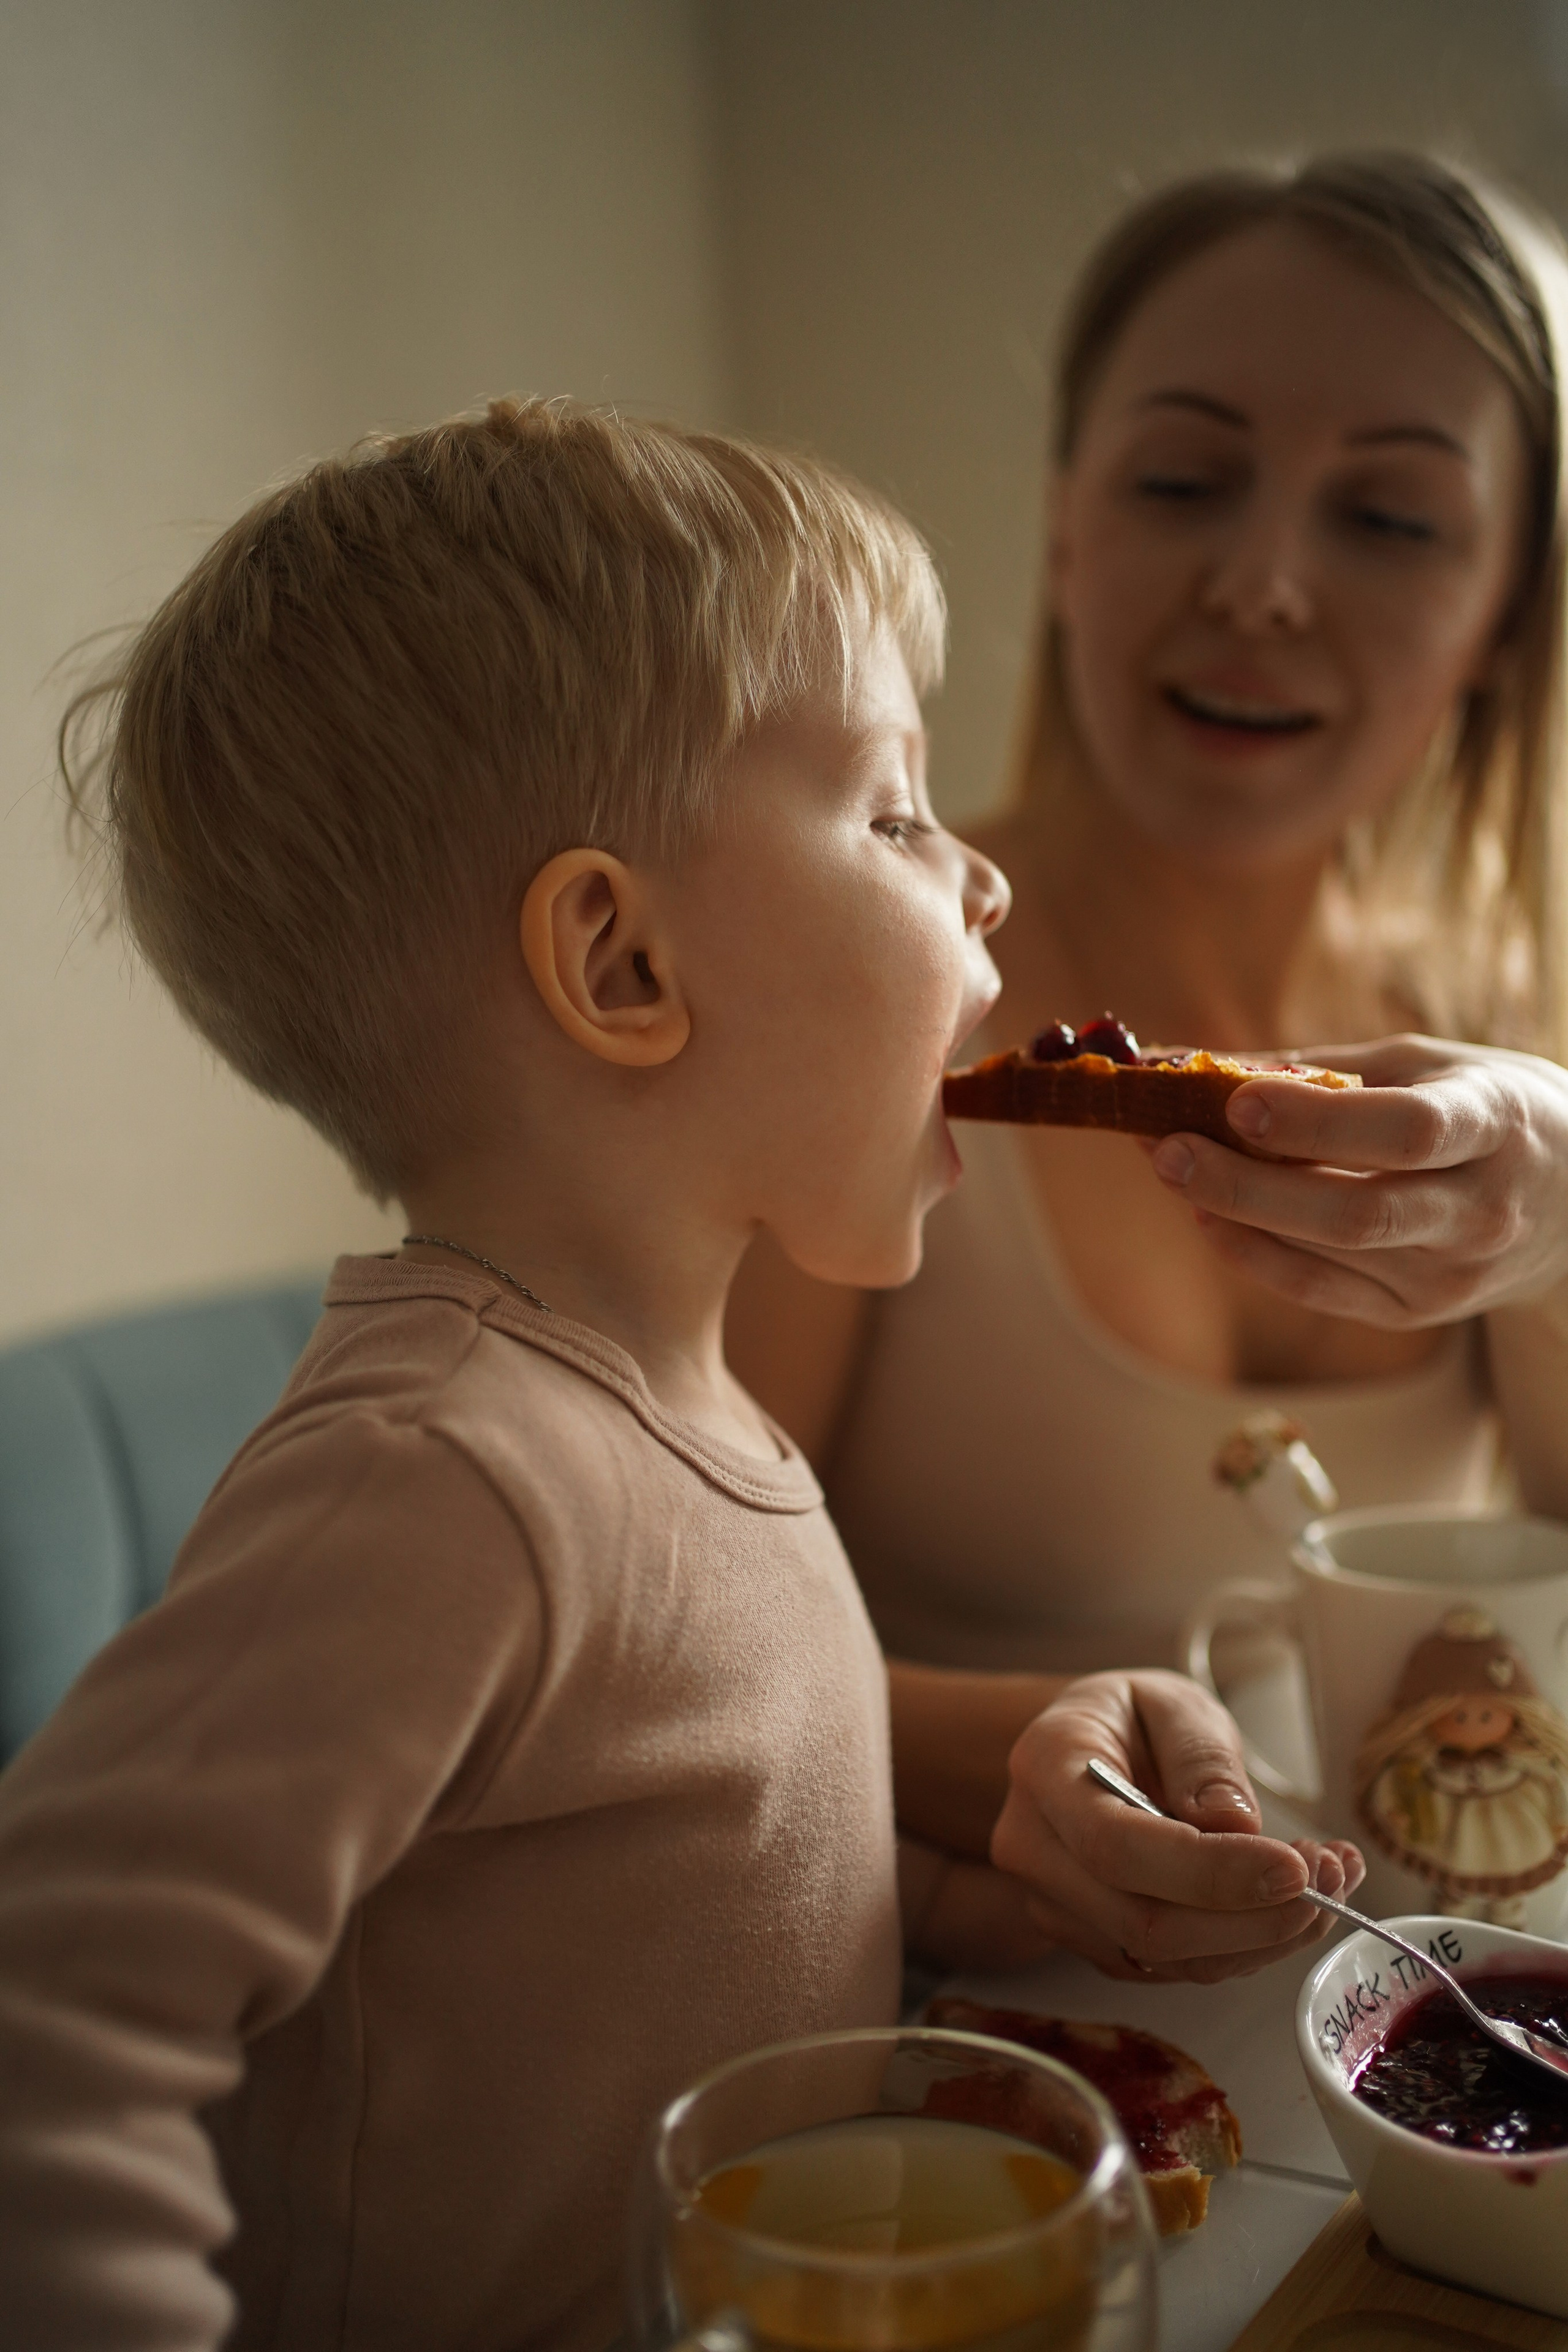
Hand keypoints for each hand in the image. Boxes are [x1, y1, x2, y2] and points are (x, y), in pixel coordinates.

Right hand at [990, 1670, 1363, 1983]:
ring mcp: (1056, 1905)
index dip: (1208, 1873)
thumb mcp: (1173, 1703)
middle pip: (1142, 1921)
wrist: (1094, 1748)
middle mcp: (1034, 1847)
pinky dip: (1246, 1947)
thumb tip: (1234, 1826)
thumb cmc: (1133, 1718)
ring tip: (1331, 1881)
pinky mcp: (1094, 1941)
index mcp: (1045, 1768)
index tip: (1293, 1869)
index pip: (1116, 1846)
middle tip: (1333, 1877)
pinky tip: (1293, 1904)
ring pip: (1166, 1958)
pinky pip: (1175, 1967)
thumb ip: (1201, 1757)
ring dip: (1263, 1937)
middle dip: (1254, 1917)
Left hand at [1148, 1034, 1567, 1328]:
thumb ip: (1322, 1070)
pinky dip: (1254, 1253)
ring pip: (1326, 1256)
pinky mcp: (1417, 1314)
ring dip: (1233, 1212)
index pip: (1407, 1134)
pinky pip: (1320, 1291)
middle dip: (1248, 1184)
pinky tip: (1208, 1216)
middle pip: (1355, 1213)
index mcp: (1493, 1127)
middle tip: (1164, 1149)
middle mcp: (1479, 1211)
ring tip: (1169, 1166)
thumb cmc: (1486, 1109)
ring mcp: (1451, 1275)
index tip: (1236, 1102)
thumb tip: (1198, 1062)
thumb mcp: (1430, 1064)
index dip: (1318, 1124)